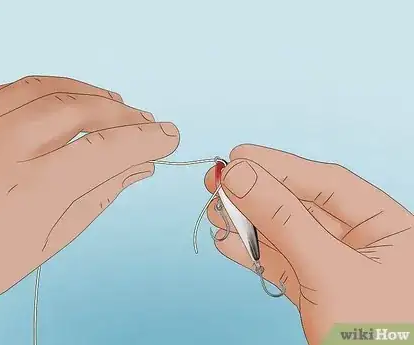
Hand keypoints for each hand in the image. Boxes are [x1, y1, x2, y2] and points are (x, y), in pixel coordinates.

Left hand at [0, 76, 179, 315]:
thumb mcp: (41, 244)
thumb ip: (94, 200)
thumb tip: (136, 170)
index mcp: (31, 191)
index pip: (107, 150)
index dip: (146, 140)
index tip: (169, 137)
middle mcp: (3, 147)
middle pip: (83, 110)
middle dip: (126, 115)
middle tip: (149, 124)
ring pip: (52, 89)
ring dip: (95, 95)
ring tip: (120, 107)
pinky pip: (18, 86)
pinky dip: (58, 87)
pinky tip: (75, 97)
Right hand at [204, 144, 413, 344]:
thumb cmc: (376, 335)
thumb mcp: (329, 270)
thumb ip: (283, 219)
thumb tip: (239, 175)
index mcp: (386, 226)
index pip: (328, 183)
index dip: (280, 166)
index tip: (240, 156)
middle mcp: (361, 241)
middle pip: (300, 205)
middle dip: (256, 195)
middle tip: (216, 182)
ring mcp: (334, 265)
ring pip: (284, 233)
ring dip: (246, 223)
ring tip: (215, 212)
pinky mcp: (313, 289)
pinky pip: (279, 263)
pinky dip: (250, 253)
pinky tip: (227, 242)